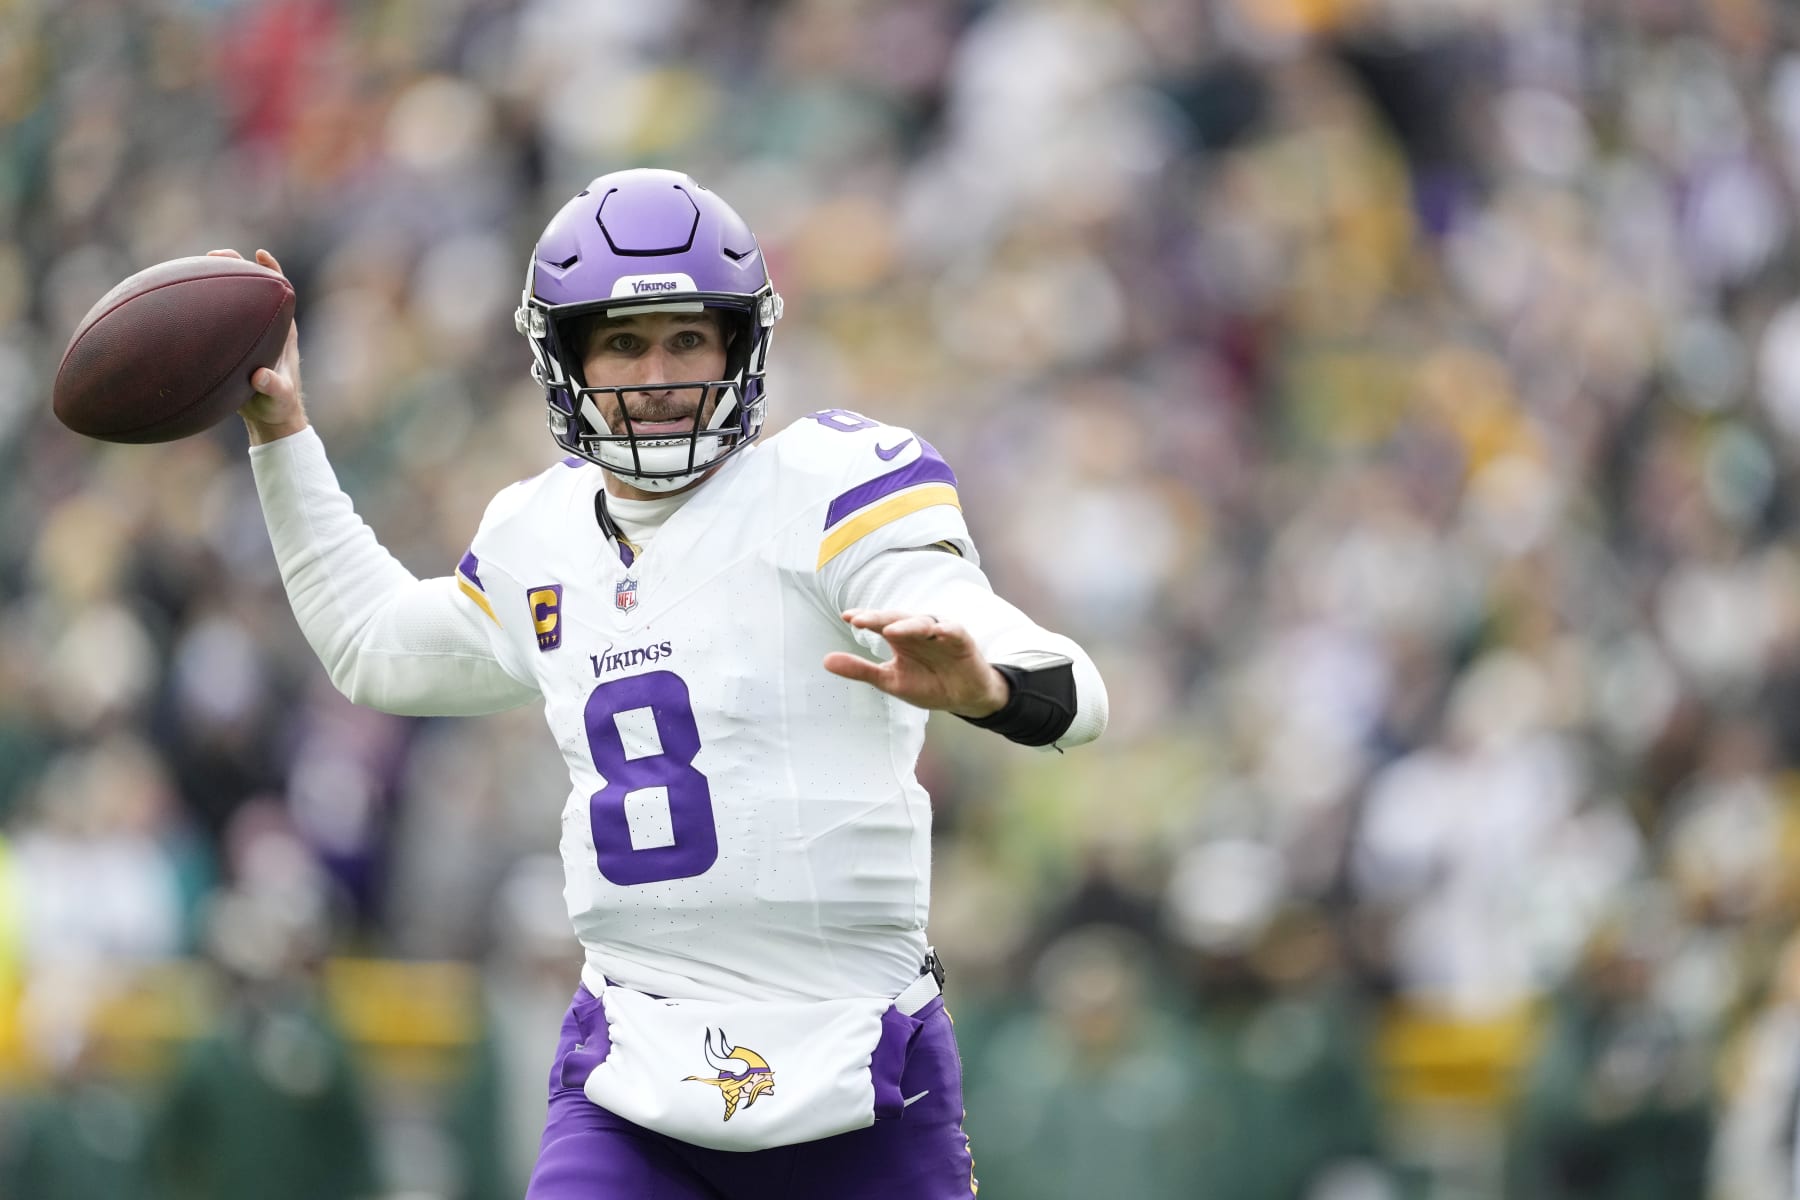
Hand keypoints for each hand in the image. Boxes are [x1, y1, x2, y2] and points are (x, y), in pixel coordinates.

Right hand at [207, 248, 306, 444]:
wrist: (270, 418)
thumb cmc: (278, 407)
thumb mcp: (278, 399)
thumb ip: (273, 388)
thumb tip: (260, 377)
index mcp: (282, 332)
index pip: (280, 293)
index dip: (272, 271)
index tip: (259, 255)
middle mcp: (265, 326)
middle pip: (252, 287)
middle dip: (236, 266)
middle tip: (215, 255)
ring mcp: (248, 333)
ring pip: (232, 299)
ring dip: (215, 281)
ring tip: (194, 267)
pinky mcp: (232, 344)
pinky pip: (216, 318)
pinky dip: (201, 307)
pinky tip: (177, 302)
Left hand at [822, 610, 1010, 716]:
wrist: (963, 698)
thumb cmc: (927, 685)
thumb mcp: (890, 681)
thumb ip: (860, 670)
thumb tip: (825, 660)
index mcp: (899, 638)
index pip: (879, 623)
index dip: (864, 619)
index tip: (847, 617)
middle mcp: (917, 631)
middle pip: (896, 619)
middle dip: (878, 619)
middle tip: (860, 620)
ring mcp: (939, 634)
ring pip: (922, 623)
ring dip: (907, 625)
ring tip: (889, 631)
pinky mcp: (961, 640)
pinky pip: (953, 631)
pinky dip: (946, 631)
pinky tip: (937, 632)